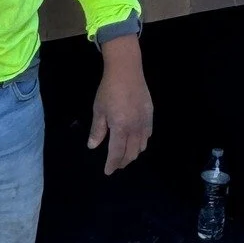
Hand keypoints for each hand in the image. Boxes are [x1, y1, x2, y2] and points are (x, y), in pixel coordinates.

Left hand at [88, 35, 152, 174]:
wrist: (126, 70)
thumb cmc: (109, 89)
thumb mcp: (99, 109)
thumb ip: (97, 130)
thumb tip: (93, 146)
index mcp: (120, 128)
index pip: (117, 153)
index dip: (112, 164)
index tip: (108, 171)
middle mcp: (135, 128)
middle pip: (131, 152)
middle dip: (123, 161)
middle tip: (116, 165)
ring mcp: (145, 122)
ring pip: (141, 146)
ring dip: (133, 153)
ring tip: (125, 155)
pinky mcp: (150, 115)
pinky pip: (148, 135)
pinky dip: (142, 142)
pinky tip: (137, 141)